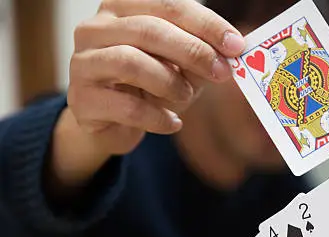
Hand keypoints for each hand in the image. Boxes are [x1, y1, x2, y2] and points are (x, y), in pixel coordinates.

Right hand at [66, 0, 244, 155]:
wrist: (112, 124)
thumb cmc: (149, 87)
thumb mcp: (179, 68)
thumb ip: (200, 57)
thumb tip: (231, 53)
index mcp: (123, 8)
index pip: (169, 4)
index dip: (207, 24)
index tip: (237, 45)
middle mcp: (95, 28)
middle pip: (149, 29)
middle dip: (193, 51)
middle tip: (221, 72)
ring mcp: (82, 62)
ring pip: (131, 62)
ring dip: (170, 83)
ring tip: (187, 98)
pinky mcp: (81, 99)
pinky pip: (125, 106)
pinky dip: (156, 117)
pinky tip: (172, 124)